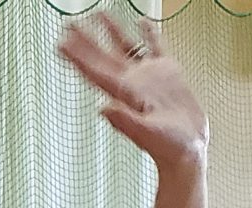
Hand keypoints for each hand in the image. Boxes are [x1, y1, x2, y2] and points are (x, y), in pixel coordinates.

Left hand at [59, 16, 207, 175]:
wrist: (189, 150)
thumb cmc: (169, 148)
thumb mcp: (147, 135)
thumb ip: (125, 122)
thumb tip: (104, 109)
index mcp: (125, 94)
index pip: (95, 71)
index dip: (78, 57)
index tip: (62, 43)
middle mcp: (133, 82)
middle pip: (103, 56)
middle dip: (86, 40)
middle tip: (68, 24)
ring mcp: (149, 76)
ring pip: (126, 47)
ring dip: (111, 31)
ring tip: (98, 13)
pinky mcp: (168, 72)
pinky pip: (156, 47)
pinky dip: (149, 33)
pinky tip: (142, 21)